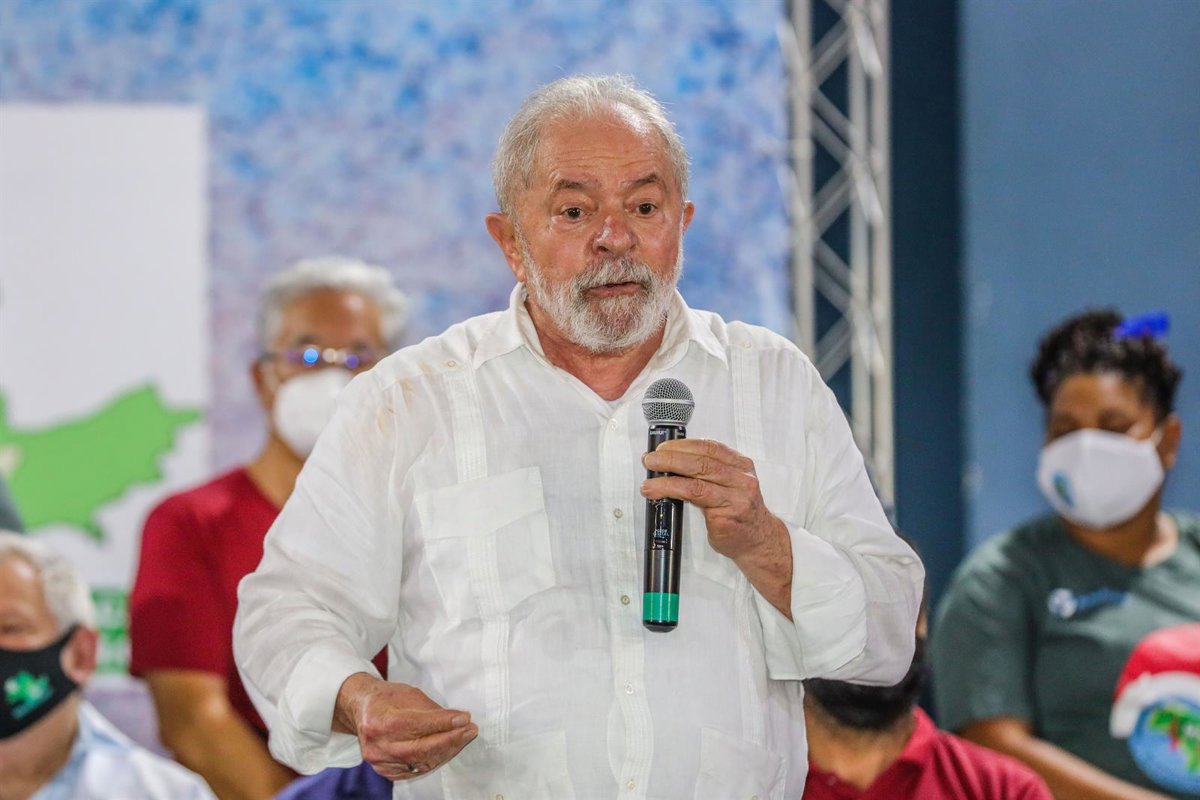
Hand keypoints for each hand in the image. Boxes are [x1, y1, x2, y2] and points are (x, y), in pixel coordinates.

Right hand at [334, 673, 477, 780]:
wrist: (362, 711)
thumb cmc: (387, 699)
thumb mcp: (409, 694)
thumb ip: (431, 710)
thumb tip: (458, 720)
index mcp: (382, 720)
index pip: (419, 725)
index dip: (445, 723)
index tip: (465, 718)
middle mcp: (379, 744)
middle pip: (421, 749)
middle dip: (451, 740)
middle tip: (470, 731)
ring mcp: (380, 761)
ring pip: (421, 762)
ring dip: (446, 751)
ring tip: (462, 739)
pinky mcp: (385, 771)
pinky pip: (415, 770)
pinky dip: (434, 760)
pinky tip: (446, 750)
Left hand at [641, 438, 785, 561]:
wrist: (759, 540)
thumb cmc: (739, 511)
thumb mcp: (730, 483)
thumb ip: (708, 471)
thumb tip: (671, 461)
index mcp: (741, 466)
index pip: (709, 447)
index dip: (682, 446)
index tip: (662, 448)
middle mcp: (741, 480)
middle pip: (701, 463)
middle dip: (670, 459)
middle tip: (650, 460)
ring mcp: (735, 499)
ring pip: (696, 484)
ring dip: (667, 481)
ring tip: (648, 483)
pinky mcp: (726, 518)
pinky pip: (696, 504)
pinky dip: (673, 495)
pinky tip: (659, 496)